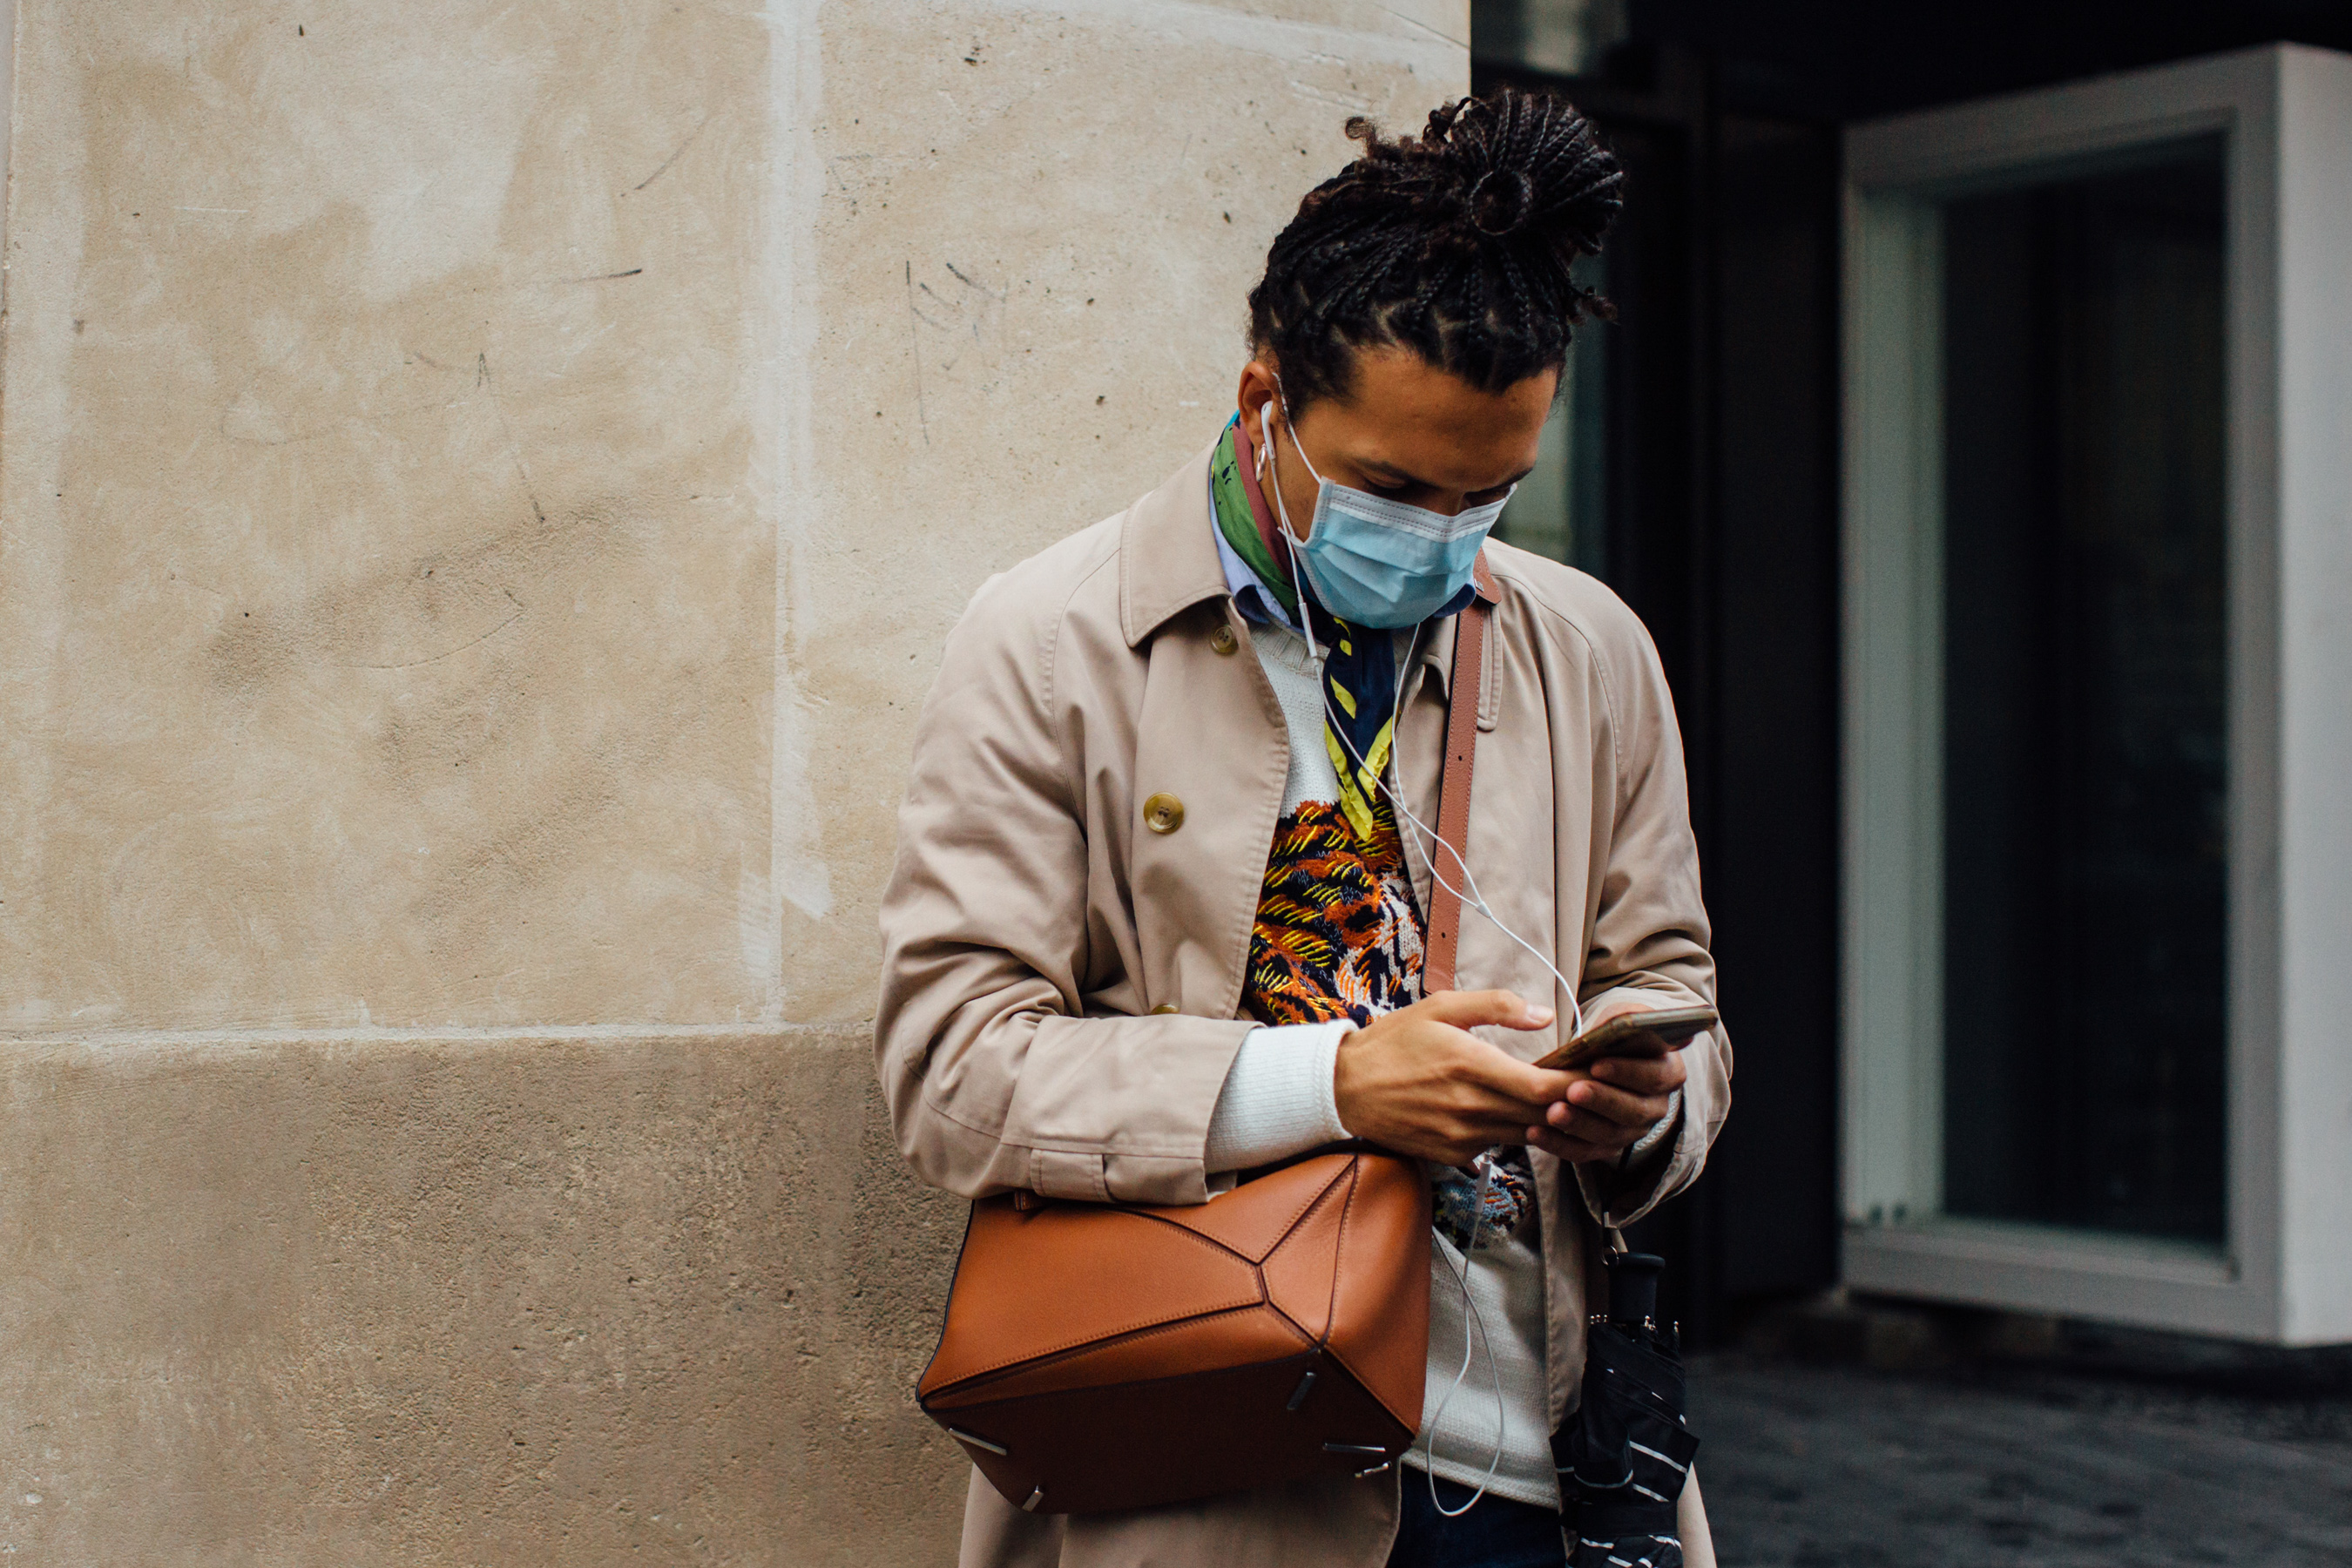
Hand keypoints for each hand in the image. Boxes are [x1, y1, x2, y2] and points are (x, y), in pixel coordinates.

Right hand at [1333, 990, 1573, 1166]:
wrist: (1344, 1089)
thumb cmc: (1393, 1043)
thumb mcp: (1440, 1008)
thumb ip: (1496, 1007)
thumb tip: (1544, 1015)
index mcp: (1472, 1065)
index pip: (1544, 1088)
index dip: (1577, 1085)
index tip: (1596, 1073)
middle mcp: (1471, 1107)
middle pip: (1543, 1115)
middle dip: (1570, 1104)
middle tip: (1590, 1087)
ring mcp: (1463, 1136)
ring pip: (1524, 1132)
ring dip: (1543, 1118)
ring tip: (1555, 1098)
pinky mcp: (1453, 1154)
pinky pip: (1497, 1145)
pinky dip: (1511, 1130)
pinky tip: (1508, 1112)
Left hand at [1530, 998, 1688, 1164]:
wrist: (1605, 1057)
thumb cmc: (1616, 1035)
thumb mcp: (1625, 1017)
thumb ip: (1626, 1020)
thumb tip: (1617, 1026)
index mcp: (1668, 1073)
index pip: (1654, 1076)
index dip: (1626, 1072)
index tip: (1596, 1065)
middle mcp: (1655, 1107)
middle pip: (1633, 1110)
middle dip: (1601, 1101)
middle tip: (1573, 1092)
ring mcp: (1632, 1130)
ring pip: (1609, 1134)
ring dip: (1579, 1125)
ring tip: (1553, 1113)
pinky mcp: (1606, 1146)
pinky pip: (1585, 1151)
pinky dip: (1560, 1145)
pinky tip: (1535, 1132)